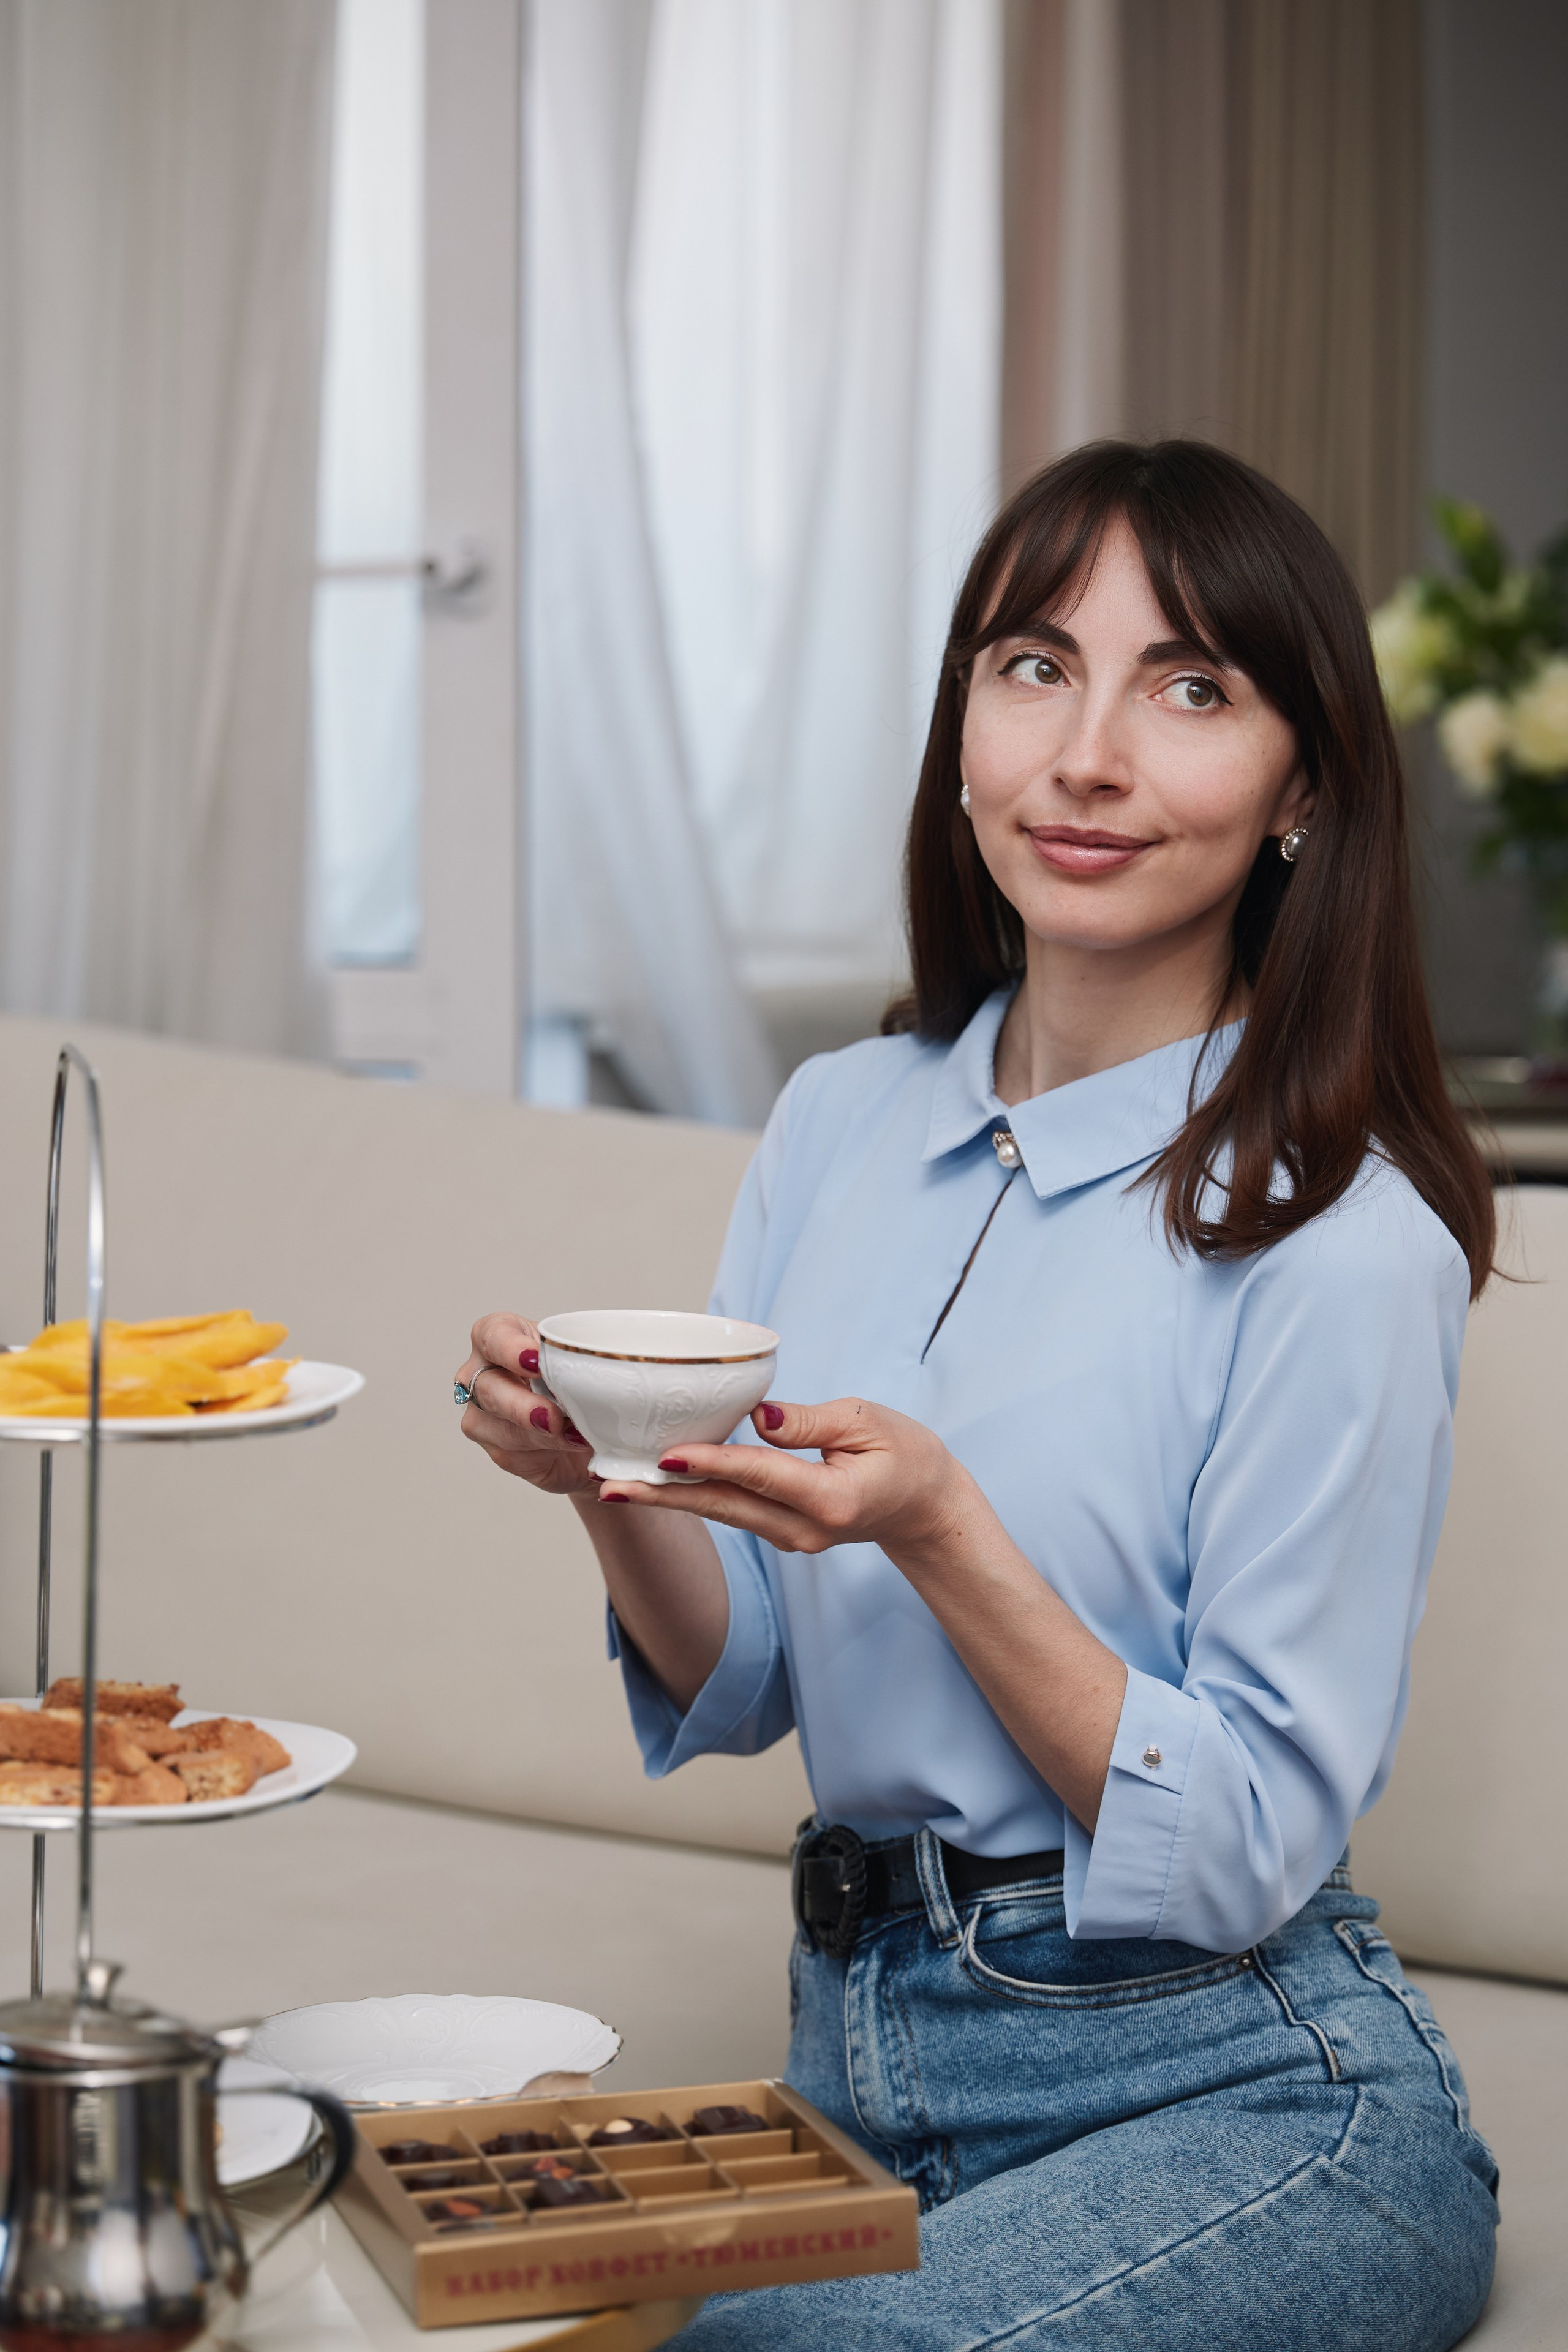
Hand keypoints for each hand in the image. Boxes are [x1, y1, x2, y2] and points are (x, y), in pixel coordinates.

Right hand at [457, 1314, 599, 1499]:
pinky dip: (544, 1452)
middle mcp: (484, 1374)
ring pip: (495, 1427)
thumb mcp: (584, 1361)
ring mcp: (484, 1414)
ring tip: (573, 1437)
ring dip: (536, 1435)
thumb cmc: (578, 1379)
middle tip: (553, 1417)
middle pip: (487, 1387)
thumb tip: (614, 1374)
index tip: (534, 1360)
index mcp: (500, 1338)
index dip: (509, 1348)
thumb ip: (586, 1361)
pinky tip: (568, 1447)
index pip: (491, 1334)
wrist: (586, 1426)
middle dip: (520, 1405)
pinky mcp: (496, 1449)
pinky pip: (512, 1453)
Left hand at [599, 1396, 974, 1565]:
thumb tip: (759, 1416)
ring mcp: (792, 1539)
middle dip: (665, 1496)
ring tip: (617, 1486)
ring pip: (722, 1514)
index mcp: (832, 1500)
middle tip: (612, 1484)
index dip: (712, 1463)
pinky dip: (694, 1497)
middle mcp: (806, 1530)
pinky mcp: (782, 1534)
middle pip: (725, 1507)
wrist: (926, 1507)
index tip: (666, 1454)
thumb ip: (811, 1422)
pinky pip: (732, 1512)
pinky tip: (657, 1484)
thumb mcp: (868, 1422)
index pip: (761, 1476)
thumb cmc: (905, 1455)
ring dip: (669, 1500)